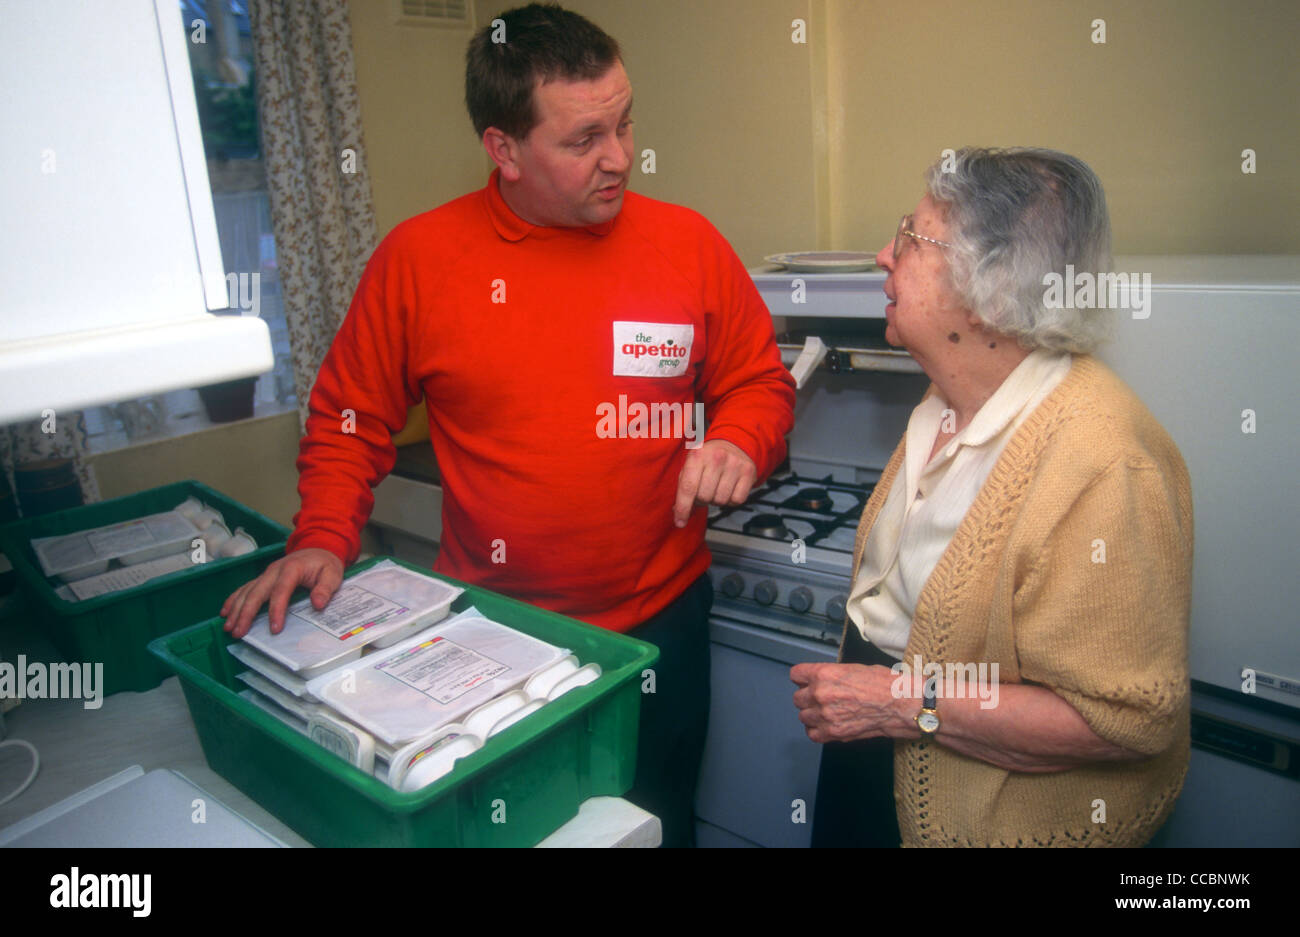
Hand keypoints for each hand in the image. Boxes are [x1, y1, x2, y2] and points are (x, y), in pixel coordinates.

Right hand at [220, 547, 344, 638]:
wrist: (318, 548)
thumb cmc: (325, 564)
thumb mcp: (333, 574)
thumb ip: (325, 588)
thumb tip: (317, 604)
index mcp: (292, 569)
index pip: (281, 591)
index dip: (276, 610)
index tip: (274, 629)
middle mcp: (274, 570)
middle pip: (257, 592)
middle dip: (246, 613)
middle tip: (238, 632)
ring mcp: (266, 574)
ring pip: (247, 591)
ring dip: (236, 609)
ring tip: (228, 627)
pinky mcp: (262, 578)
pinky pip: (244, 588)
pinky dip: (233, 600)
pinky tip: (225, 612)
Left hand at [672, 439, 757, 526]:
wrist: (734, 444)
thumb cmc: (708, 459)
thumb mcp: (691, 466)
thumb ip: (683, 489)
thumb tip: (679, 514)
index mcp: (697, 455)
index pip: (688, 487)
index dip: (683, 508)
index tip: (680, 522)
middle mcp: (716, 458)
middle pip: (704, 497)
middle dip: (701, 500)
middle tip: (704, 491)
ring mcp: (734, 464)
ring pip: (720, 501)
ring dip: (716, 500)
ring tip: (717, 488)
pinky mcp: (748, 472)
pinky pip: (736, 500)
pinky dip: (731, 500)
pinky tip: (729, 488)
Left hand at [790, 662, 916, 743]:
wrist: (901, 705)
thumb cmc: (884, 684)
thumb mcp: (854, 668)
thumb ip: (832, 675)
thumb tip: (823, 680)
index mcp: (824, 674)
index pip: (796, 675)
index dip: (802, 678)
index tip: (806, 681)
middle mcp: (820, 694)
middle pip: (798, 698)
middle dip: (808, 698)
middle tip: (822, 699)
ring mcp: (825, 715)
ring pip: (803, 716)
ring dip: (813, 715)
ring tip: (827, 713)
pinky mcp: (833, 732)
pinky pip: (812, 734)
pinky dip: (818, 731)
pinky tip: (828, 725)